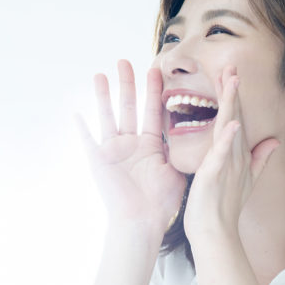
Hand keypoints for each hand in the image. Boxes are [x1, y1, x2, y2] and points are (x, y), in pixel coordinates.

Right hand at [74, 59, 185, 237]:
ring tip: (102, 74)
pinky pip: (88, 141)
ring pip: (108, 116)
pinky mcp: (99, 161)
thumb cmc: (162, 201)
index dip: (153, 90)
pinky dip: (83, 128)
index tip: (155, 69)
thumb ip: (185, 151)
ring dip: (104, 96)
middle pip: (129, 107)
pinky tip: (77, 113)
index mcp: (150, 144)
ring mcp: (113, 150)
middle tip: (126, 61)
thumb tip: (207, 137)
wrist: (142, 222)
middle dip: (128, 84)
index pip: (152, 110)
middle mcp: (130, 143)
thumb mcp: (177, 170)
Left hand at [183, 65, 279, 243]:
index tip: (231, 72)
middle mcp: (233, 156)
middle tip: (232, 65)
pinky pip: (222, 154)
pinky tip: (231, 123)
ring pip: (228, 129)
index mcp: (235, 154)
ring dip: (231, 105)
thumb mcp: (245, 179)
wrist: (216, 234)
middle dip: (232, 91)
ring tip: (232, 82)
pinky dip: (227, 139)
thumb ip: (259, 159)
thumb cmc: (224, 208)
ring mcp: (226, 164)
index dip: (233, 96)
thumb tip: (274, 141)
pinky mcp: (216, 175)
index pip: (235, 119)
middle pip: (233, 117)